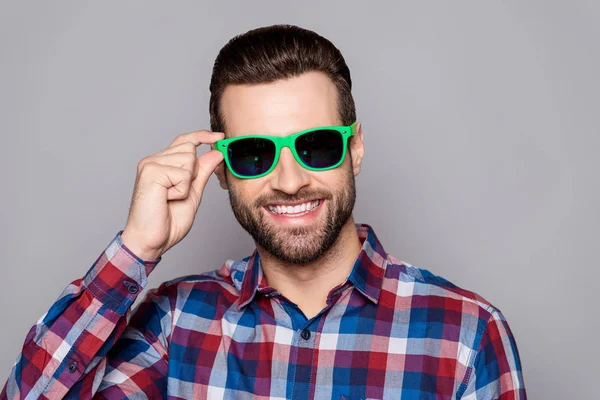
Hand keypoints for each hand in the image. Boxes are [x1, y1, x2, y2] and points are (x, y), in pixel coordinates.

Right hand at [121, 130, 224, 260]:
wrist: (150, 240)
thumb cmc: (167, 221)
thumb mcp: (192, 193)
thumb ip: (202, 173)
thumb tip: (216, 153)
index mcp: (162, 163)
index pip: (185, 141)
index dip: (202, 136)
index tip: (219, 136)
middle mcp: (154, 160)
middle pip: (190, 148)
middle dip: (193, 172)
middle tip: (178, 194)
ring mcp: (150, 164)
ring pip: (188, 159)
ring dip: (186, 184)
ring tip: (170, 198)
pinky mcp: (150, 172)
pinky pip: (182, 174)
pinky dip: (181, 191)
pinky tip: (166, 199)